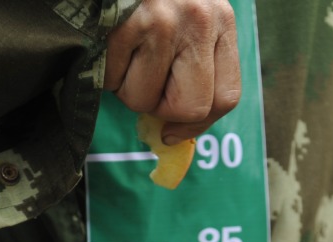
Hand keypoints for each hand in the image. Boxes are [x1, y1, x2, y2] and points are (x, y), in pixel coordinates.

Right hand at [105, 0, 241, 143]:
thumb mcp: (188, 17)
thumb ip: (194, 66)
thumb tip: (174, 132)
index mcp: (221, 21)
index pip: (226, 98)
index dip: (197, 123)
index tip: (173, 129)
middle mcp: (200, 20)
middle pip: (190, 107)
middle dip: (161, 110)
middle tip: (145, 84)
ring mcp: (163, 22)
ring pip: (144, 99)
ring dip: (127, 88)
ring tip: (126, 53)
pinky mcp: (126, 23)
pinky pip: (113, 81)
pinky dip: (106, 73)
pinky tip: (110, 43)